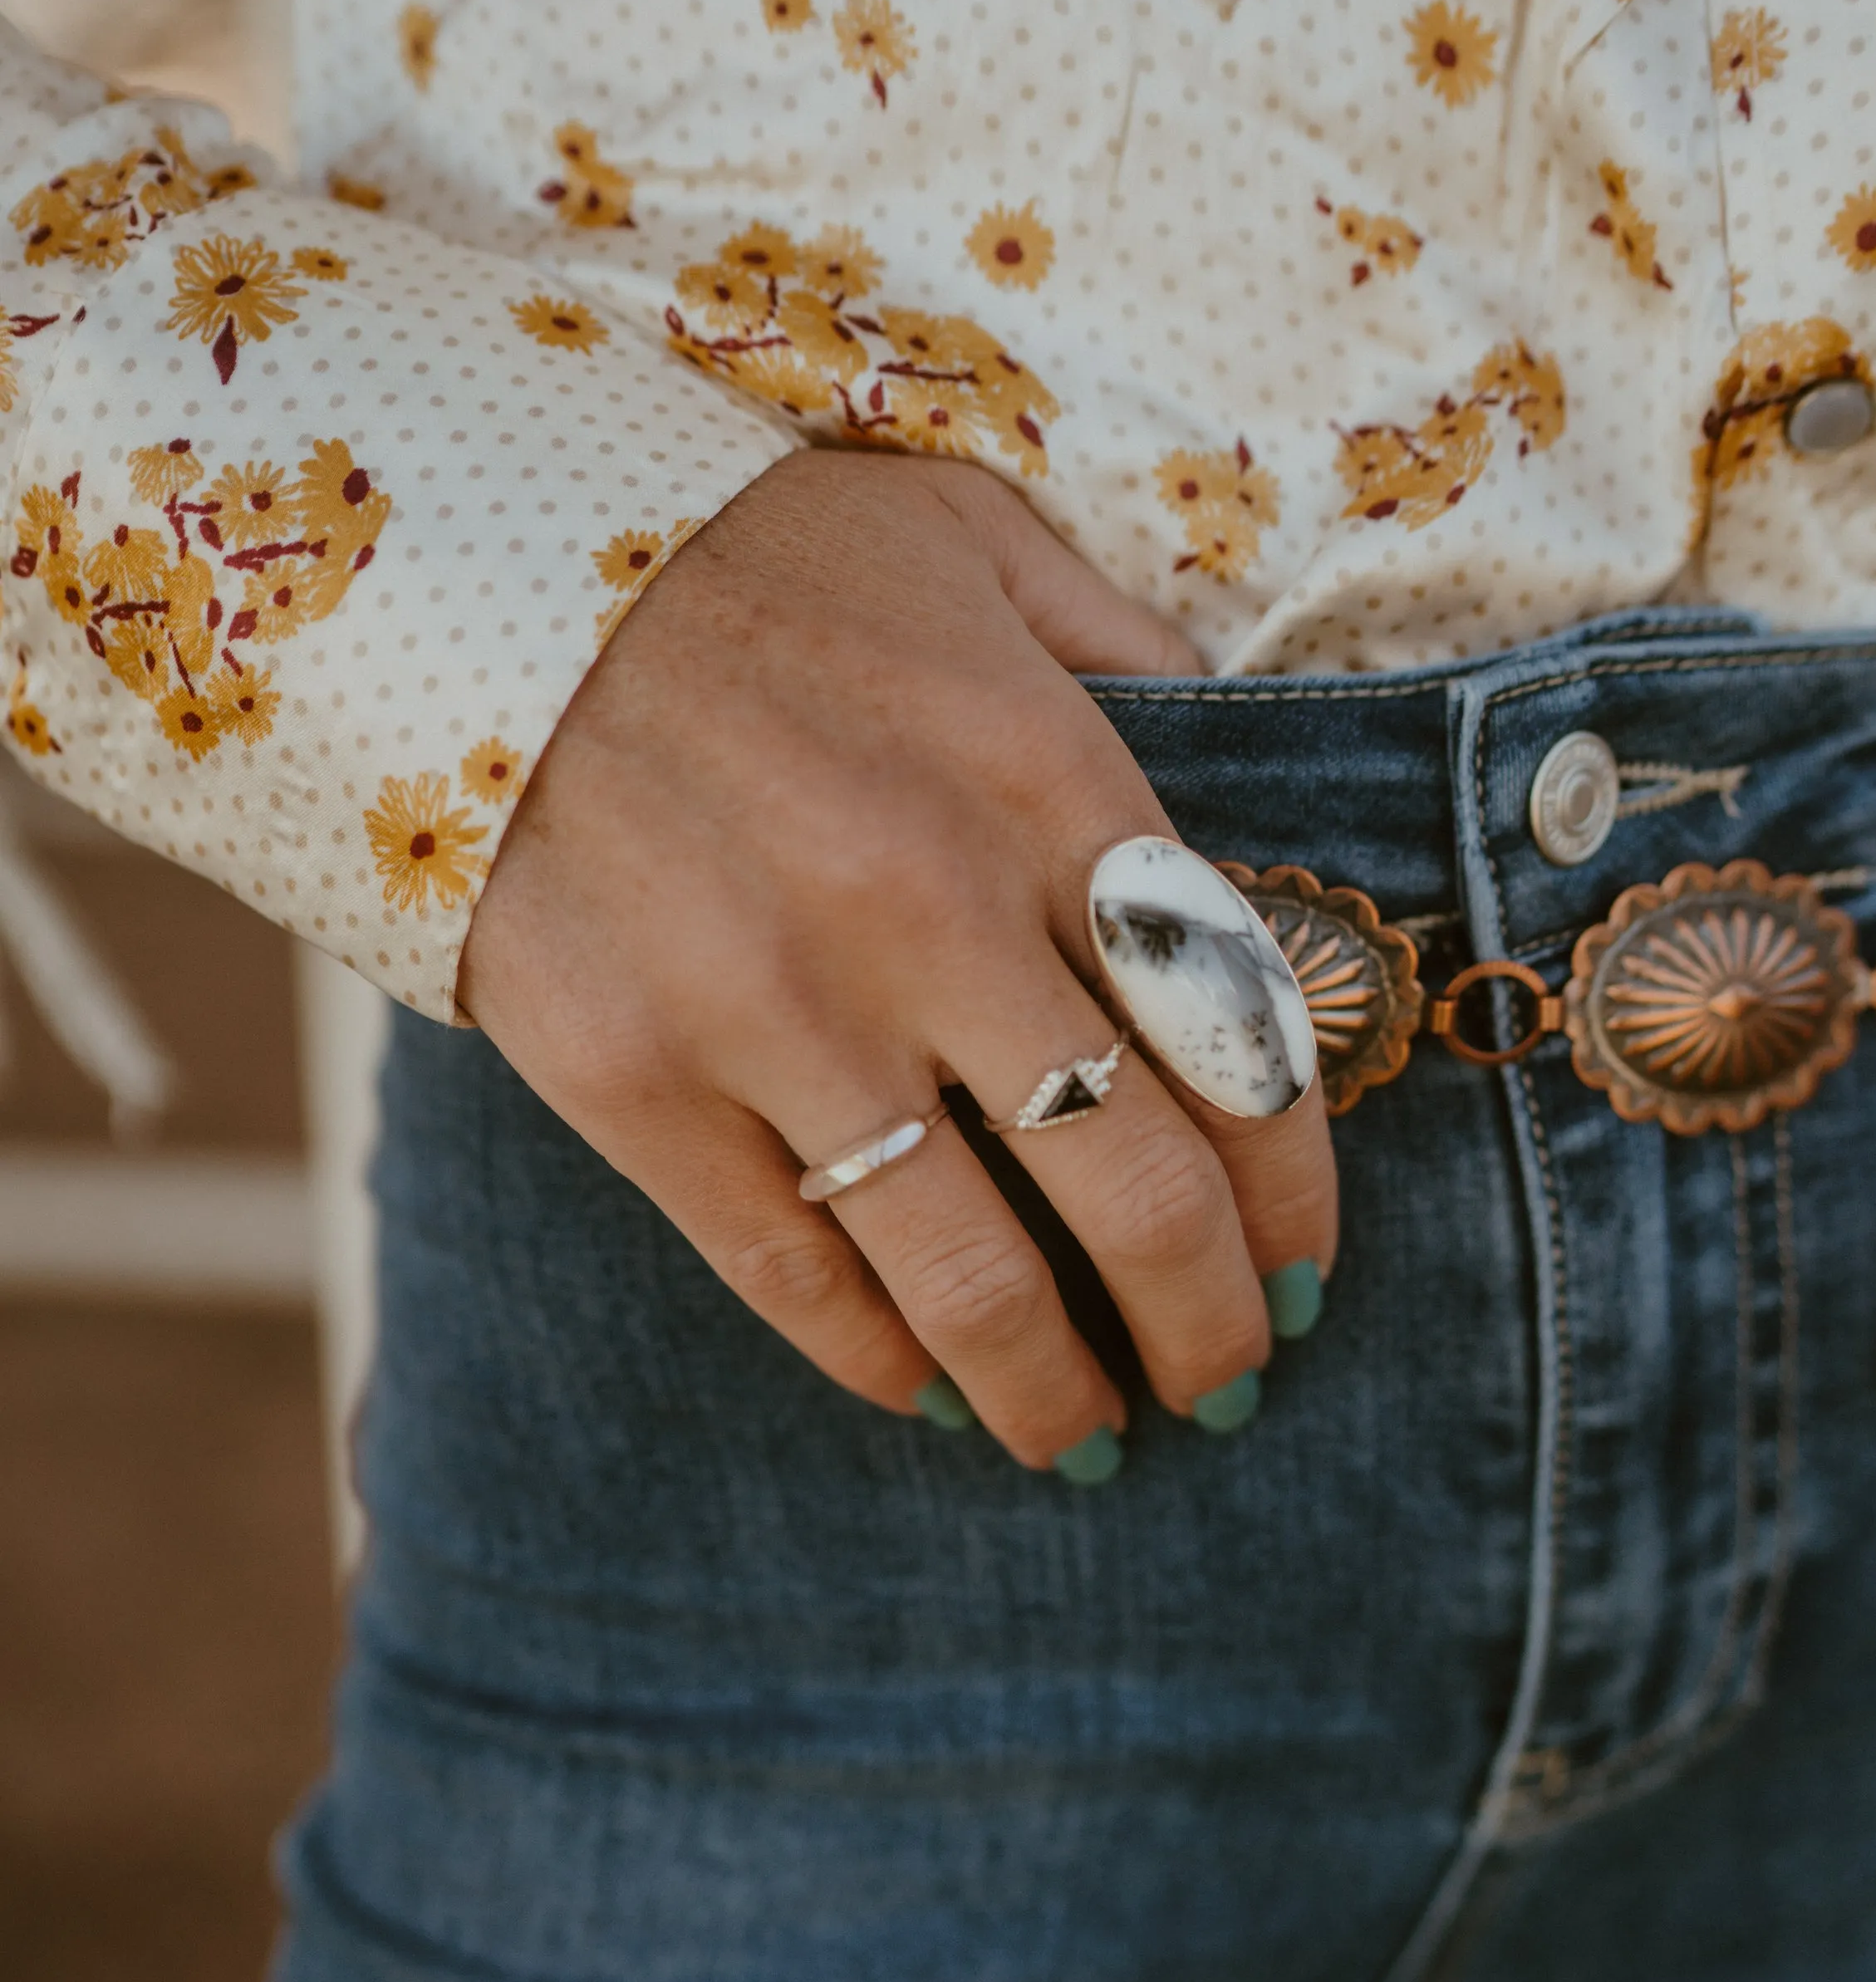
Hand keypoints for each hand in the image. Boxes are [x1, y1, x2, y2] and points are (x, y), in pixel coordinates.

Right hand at [458, 450, 1338, 1471]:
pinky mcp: (632, 1080)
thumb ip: (1121, 657)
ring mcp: (774, 1010)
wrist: (463, 573)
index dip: (1293, 1190)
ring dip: (1053, 1388)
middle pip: (1137, 1188)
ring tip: (1087, 1441)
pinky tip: (921, 1392)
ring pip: (971, 1275)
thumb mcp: (974, 540)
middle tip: (1229, 1383)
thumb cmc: (746, 553)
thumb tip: (1230, 770)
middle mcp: (931, 911)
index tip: (1305, 1269)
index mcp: (1045, 781)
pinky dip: (873, 1356)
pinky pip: (788, 1269)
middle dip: (1208, 1323)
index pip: (1238, 1036)